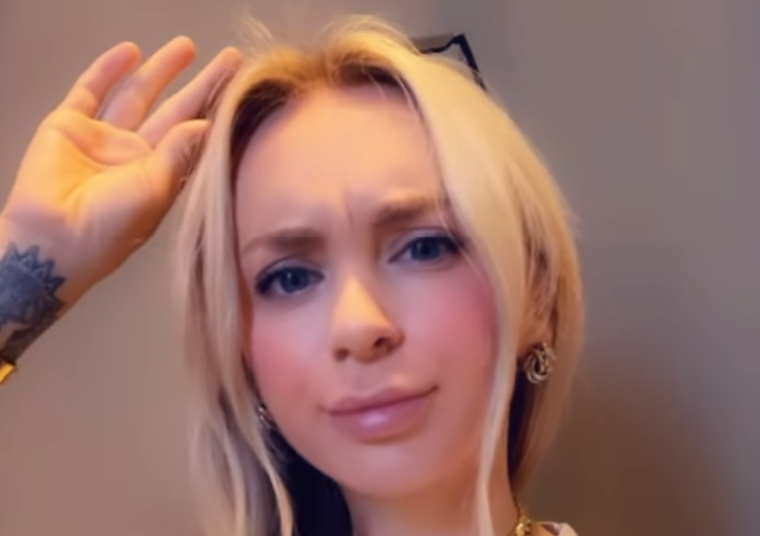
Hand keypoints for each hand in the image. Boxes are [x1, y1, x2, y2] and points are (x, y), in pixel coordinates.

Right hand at [1, 37, 241, 300]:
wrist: (54, 239)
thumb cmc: (113, 226)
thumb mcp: (157, 188)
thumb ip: (180, 152)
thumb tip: (208, 123)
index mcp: (162, 176)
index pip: (196, 136)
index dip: (217, 111)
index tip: (242, 86)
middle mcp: (136, 156)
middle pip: (176, 111)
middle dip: (201, 85)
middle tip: (230, 58)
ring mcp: (103, 139)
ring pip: (138, 95)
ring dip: (161, 70)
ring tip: (187, 46)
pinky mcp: (69, 126)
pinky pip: (91, 91)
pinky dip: (108, 70)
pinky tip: (131, 51)